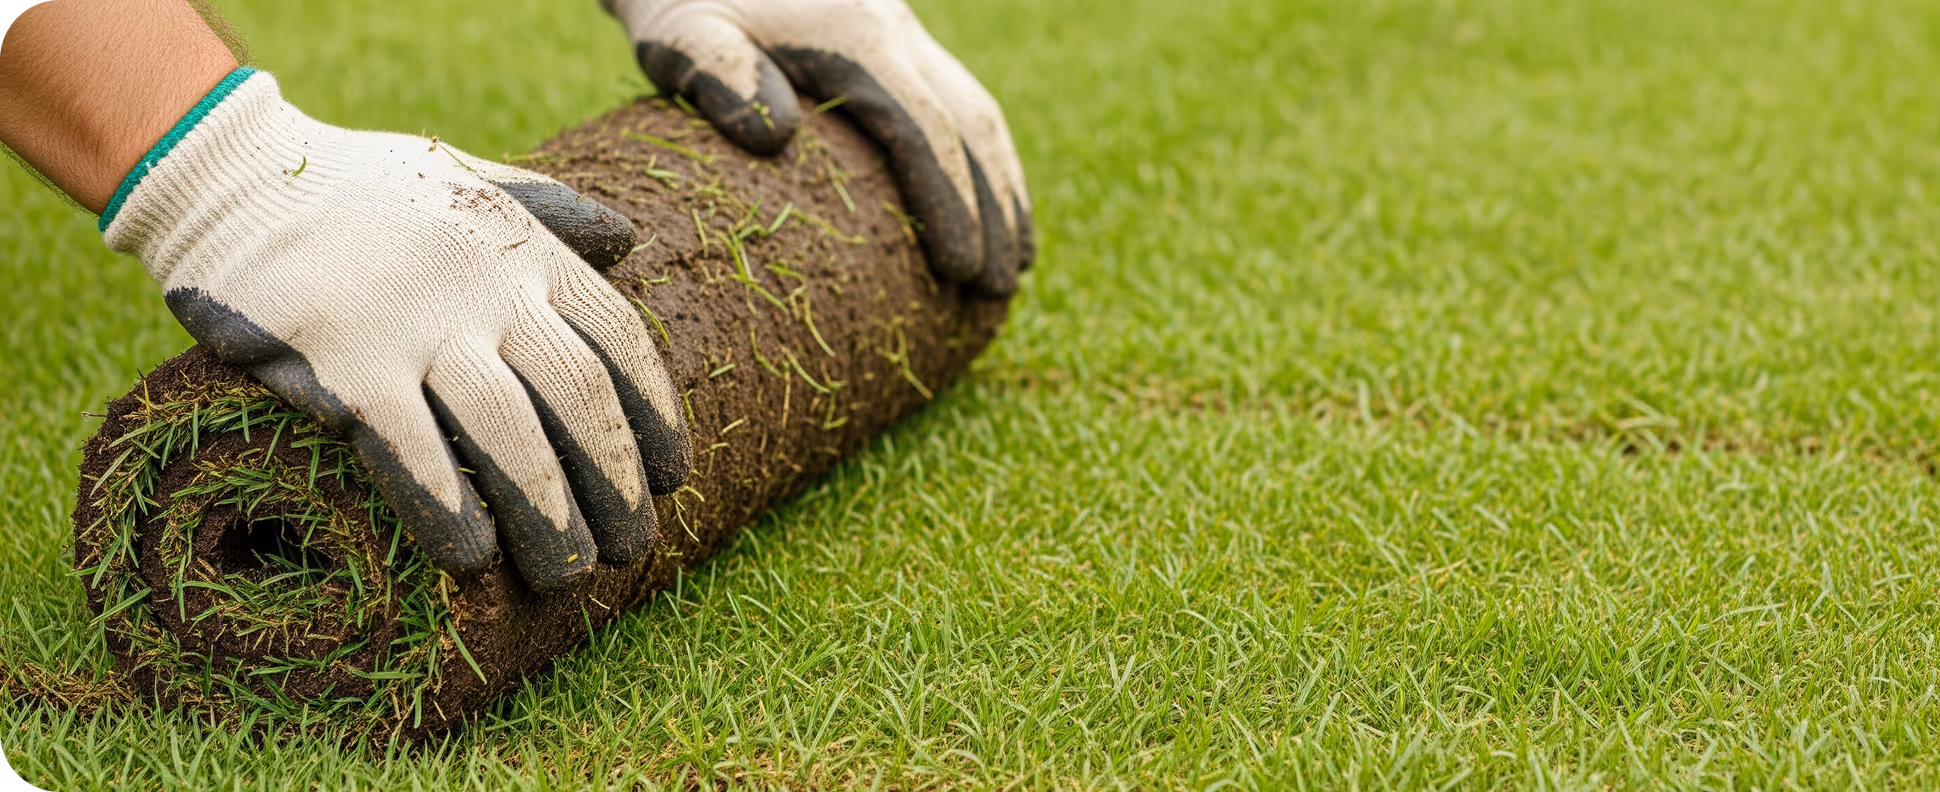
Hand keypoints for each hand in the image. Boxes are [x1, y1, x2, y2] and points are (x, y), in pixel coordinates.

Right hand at [103, 69, 691, 590]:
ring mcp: (412, 322)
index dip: (654, 415)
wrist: (228, 174)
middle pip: (577, 396)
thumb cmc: (359, 188)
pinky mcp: (340, 362)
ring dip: (547, 513)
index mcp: (524, 248)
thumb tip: (628, 240)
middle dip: (615, 482)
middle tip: (633, 547)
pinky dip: (447, 508)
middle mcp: (482, 285)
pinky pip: (410, 450)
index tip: (674, 476)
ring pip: (507, 433)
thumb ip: (550, 210)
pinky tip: (472, 557)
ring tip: (569, 574)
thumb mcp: (469, 180)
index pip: (620, 339)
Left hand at [602, 0, 1032, 296]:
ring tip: (1012, 267)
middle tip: (994, 292)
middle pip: (970, 128)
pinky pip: (959, 104)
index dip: (949, 205)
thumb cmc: (682, 0)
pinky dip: (983, 162)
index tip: (959, 273)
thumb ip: (718, 75)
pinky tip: (990, 210)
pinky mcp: (896, 42)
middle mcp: (897, 31)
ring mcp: (903, 34)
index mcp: (857, 36)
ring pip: (978, 114)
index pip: (923, 131)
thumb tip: (775, 137)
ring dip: (1003, 190)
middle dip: (992, 212)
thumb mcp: (683, 33)